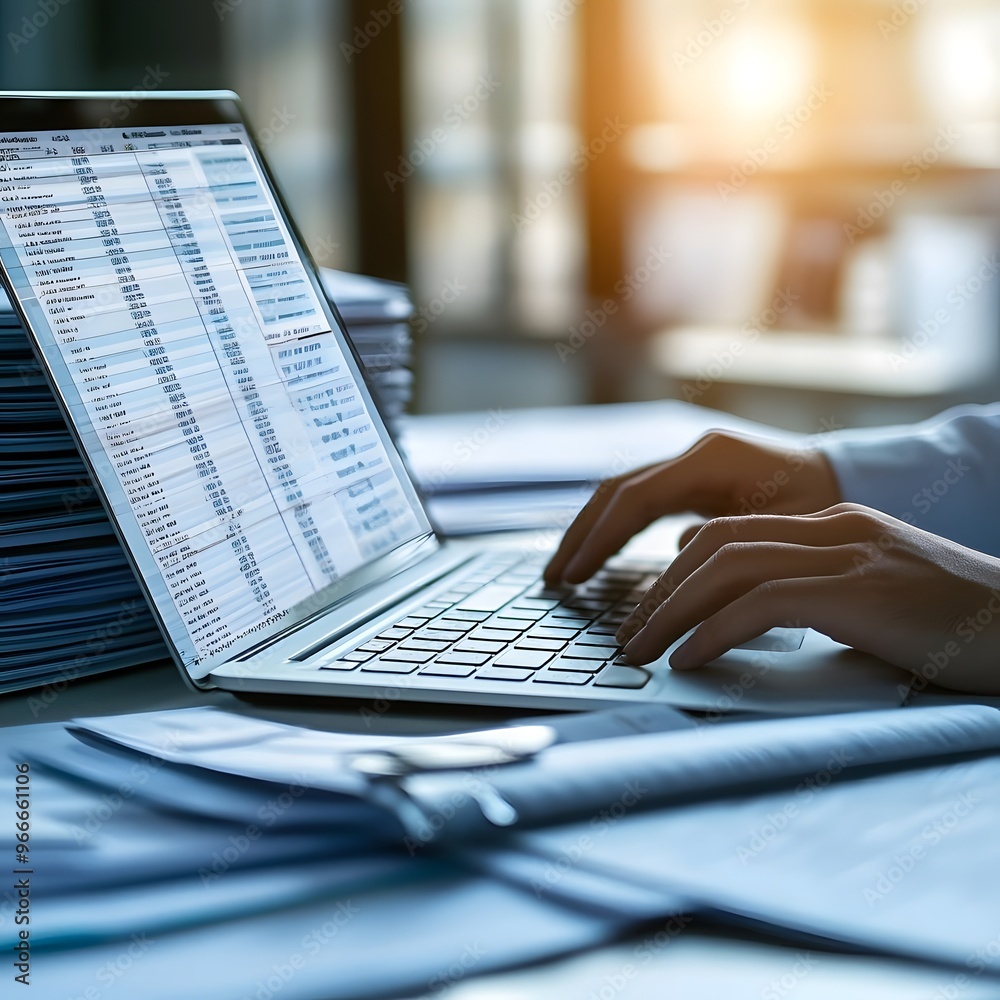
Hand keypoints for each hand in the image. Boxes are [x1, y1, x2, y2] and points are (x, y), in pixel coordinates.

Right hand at [544, 431, 840, 586]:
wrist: (848, 481)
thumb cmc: (826, 510)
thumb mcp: (784, 533)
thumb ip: (727, 545)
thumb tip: (674, 563)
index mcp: (711, 460)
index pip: (634, 500)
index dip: (599, 539)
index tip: (575, 576)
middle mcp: (693, 454)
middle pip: (616, 492)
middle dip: (581, 535)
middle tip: (554, 578)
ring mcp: (690, 464)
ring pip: (621, 495)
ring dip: (590, 532)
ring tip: (566, 572)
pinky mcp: (692, 480)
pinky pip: (640, 503)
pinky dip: (614, 529)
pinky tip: (599, 557)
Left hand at [616, 504, 999, 694]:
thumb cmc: (957, 628)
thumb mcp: (874, 599)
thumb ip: (814, 595)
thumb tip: (747, 622)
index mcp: (834, 526)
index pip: (731, 533)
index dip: (678, 569)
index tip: (650, 608)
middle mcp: (834, 529)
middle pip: (716, 544)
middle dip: (660, 589)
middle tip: (627, 632)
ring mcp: (848, 554)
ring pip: (727, 567)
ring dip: (671, 610)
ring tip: (639, 650)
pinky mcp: (857, 591)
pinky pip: (760, 604)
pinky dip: (712, 631)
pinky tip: (686, 660)